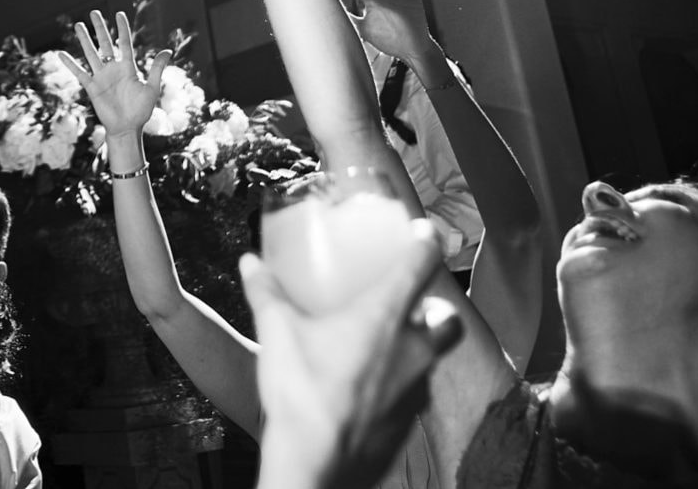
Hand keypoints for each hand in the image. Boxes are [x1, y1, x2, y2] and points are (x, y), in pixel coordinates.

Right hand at [57, 11, 168, 140]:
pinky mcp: (92, 87)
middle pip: (105, 44)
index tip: (119, 14)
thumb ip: (156, 69)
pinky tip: (61, 54)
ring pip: (91, 53)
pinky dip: (70, 64)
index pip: (124, 43)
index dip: (122, 29)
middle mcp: (113, 69)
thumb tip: (167, 51)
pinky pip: (79, 72)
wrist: (127, 128)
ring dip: (85, 40)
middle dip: (100, 28)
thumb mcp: (151, 88)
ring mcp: (101, 77)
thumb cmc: (141, 110)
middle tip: (94, 12)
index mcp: (128, 68)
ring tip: (78, 25)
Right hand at [242, 221, 461, 488]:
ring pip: (432, 359)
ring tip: (383, 347)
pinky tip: (369, 388)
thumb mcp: (276, 333)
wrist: (315, 464)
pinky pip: (414, 394)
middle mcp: (413, 349)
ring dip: (416, 348)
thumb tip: (250, 263)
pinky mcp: (410, 422)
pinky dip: (399, 384)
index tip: (424, 233)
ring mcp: (416, 389)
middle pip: (447, 319)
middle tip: (408, 304)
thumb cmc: (301, 393)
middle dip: (434, 308)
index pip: (424, 264)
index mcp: (386, 316)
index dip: (428, 241)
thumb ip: (265, 292)